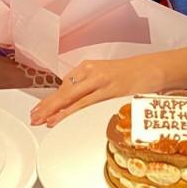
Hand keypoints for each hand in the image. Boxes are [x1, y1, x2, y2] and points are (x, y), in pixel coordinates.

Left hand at [30, 58, 164, 126]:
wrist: (152, 68)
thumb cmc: (128, 74)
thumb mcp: (104, 74)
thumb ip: (88, 85)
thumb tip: (72, 101)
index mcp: (88, 67)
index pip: (64, 86)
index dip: (50, 99)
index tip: (38, 109)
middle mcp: (92, 72)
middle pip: (64, 91)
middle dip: (47, 105)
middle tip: (34, 116)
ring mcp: (101, 82)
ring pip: (73, 98)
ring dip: (56, 111)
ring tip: (43, 120)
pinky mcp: (112, 92)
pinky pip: (88, 104)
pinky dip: (73, 112)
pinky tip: (64, 118)